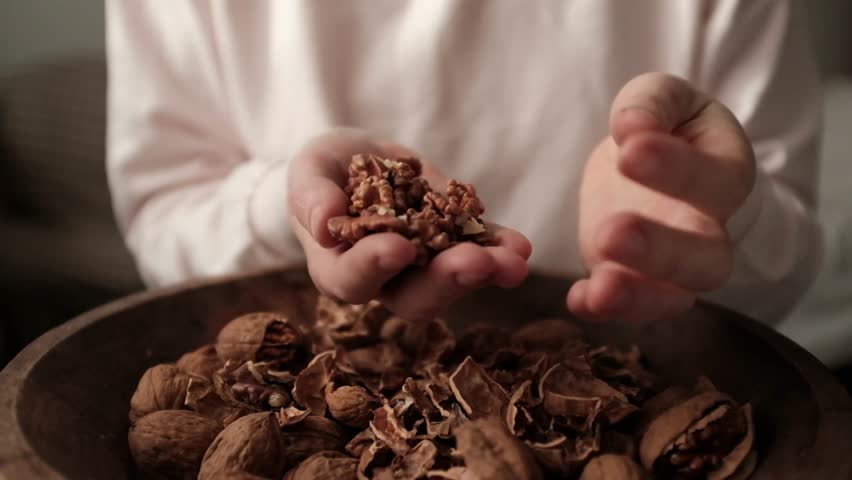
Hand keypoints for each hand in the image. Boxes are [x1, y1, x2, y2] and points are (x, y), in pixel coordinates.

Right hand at [287, 128, 531, 319]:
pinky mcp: (453, 245)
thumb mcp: (310, 170)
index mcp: (338, 268)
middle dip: (446, 281)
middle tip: (474, 263)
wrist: (360, 160)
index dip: (373, 267)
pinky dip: (500, 251)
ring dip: (485, 273)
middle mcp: (384, 280)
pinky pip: (479, 253)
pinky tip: (520, 246)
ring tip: (513, 261)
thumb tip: (324, 222)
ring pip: (453, 282)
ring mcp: (423, 267)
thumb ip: (310, 194)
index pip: (352, 279)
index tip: (398, 247)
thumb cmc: (324, 171)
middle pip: (413, 297)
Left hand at [568, 73, 755, 321]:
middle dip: (659, 250)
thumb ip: (652, 104)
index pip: (713, 179)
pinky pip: (629, 308)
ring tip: (599, 290)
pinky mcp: (634, 282)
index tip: (630, 151)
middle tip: (612, 234)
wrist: (650, 166)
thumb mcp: (664, 99)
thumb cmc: (667, 127)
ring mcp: (674, 269)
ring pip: (674, 297)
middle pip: (704, 258)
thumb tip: (632, 125)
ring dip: (636, 296)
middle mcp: (710, 231)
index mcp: (726, 175)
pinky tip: (578, 300)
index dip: (674, 168)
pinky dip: (603, 309)